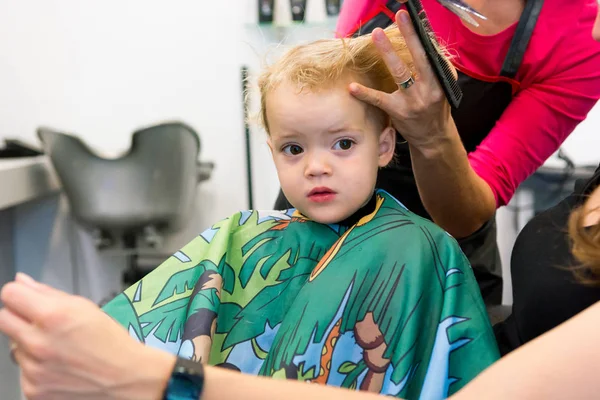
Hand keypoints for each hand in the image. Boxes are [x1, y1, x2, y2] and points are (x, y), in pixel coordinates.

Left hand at [0, 273, 174, 399]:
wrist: (126, 379)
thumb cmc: (111, 343)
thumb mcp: (85, 307)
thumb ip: (49, 294)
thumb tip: (23, 282)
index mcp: (53, 316)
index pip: (10, 294)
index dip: (19, 294)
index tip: (25, 298)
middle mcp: (39, 343)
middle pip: (4, 319)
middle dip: (19, 316)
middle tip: (40, 322)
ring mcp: (33, 369)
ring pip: (14, 346)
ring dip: (29, 344)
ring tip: (58, 348)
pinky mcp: (32, 390)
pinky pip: (22, 370)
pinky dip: (36, 366)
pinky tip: (58, 365)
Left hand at [349, 9, 457, 151]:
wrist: (433, 137)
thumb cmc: (434, 107)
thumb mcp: (441, 86)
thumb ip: (434, 68)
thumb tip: (424, 42)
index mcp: (440, 80)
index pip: (432, 53)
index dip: (423, 35)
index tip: (414, 17)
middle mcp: (429, 89)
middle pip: (420, 58)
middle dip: (411, 35)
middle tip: (401, 15)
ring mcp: (413, 101)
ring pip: (400, 73)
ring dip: (388, 53)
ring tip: (376, 35)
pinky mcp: (398, 112)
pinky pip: (379, 99)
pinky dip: (365, 93)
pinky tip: (352, 87)